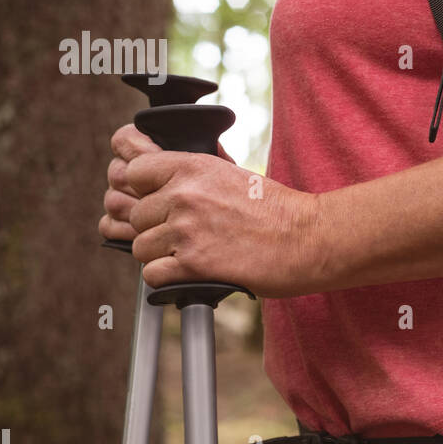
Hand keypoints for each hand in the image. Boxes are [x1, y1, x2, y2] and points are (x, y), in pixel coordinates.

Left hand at [99, 126, 319, 296]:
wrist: (310, 238)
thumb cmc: (279, 210)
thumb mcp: (233, 173)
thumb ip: (195, 170)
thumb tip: (161, 165)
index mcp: (193, 166)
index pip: (132, 170)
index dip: (138, 188)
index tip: (151, 199)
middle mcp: (184, 195)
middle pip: (134, 214)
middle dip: (154, 227)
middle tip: (184, 233)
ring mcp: (187, 230)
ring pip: (139, 247)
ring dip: (160, 254)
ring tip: (192, 253)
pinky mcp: (193, 265)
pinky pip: (151, 274)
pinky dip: (166, 278)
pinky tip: (191, 271)